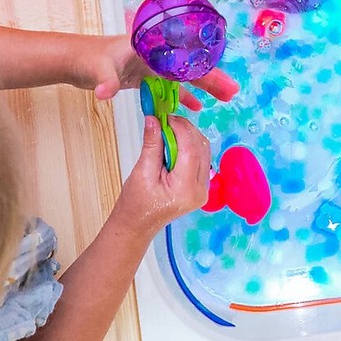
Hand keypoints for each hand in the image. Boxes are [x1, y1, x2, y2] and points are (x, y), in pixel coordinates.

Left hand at [72, 35, 238, 109]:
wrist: (75, 60)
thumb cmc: (87, 59)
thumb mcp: (98, 70)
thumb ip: (105, 81)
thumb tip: (105, 93)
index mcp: (150, 47)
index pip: (184, 58)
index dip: (204, 70)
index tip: (223, 80)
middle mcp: (155, 53)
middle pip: (189, 66)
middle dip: (212, 78)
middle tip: (233, 92)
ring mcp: (151, 65)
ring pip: (183, 76)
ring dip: (204, 87)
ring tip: (226, 98)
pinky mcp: (145, 76)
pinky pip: (170, 86)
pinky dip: (183, 96)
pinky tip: (197, 108)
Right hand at [113, 115, 210, 234]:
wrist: (137, 224)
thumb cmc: (136, 203)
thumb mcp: (142, 171)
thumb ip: (152, 144)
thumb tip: (154, 119)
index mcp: (186, 189)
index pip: (190, 149)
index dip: (180, 128)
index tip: (165, 116)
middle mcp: (200, 190)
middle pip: (201, 148)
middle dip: (185, 129)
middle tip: (165, 120)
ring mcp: (203, 189)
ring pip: (203, 151)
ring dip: (188, 136)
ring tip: (168, 129)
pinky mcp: (200, 186)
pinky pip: (200, 159)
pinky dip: (189, 145)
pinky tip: (174, 142)